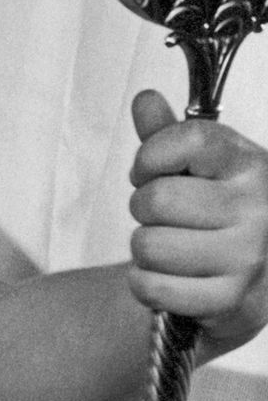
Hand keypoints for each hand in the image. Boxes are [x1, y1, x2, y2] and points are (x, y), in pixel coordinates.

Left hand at [129, 90, 267, 353]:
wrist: (252, 283)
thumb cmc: (216, 213)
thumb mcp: (198, 167)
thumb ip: (166, 133)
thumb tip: (145, 99)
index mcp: (250, 165)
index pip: (189, 141)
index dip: (150, 156)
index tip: (147, 171)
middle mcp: (258, 209)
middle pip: (158, 198)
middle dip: (143, 208)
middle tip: (162, 218)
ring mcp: (248, 257)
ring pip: (150, 245)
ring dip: (145, 249)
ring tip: (170, 248)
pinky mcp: (231, 301)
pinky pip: (154, 287)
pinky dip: (146, 284)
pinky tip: (167, 277)